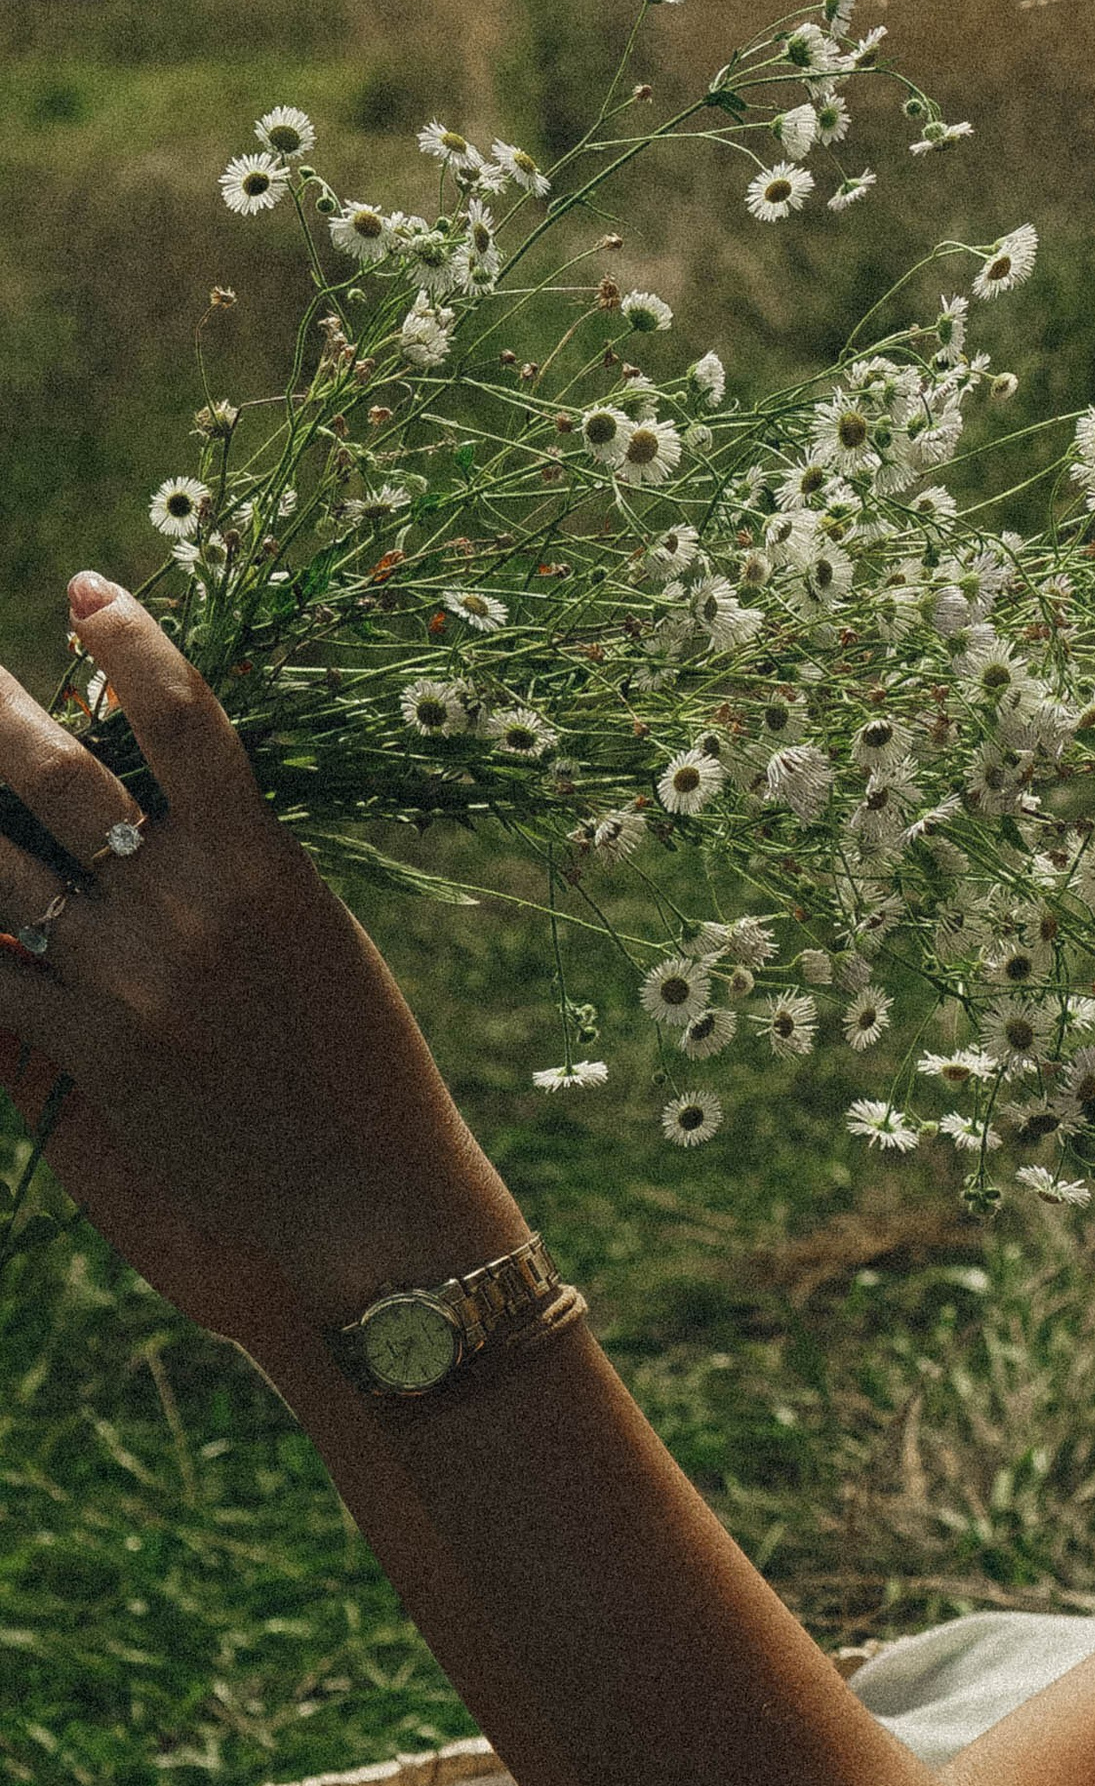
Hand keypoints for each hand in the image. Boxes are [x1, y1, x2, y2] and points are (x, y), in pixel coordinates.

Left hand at [0, 576, 525, 1322]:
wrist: (368, 1196)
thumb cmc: (360, 1066)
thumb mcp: (316, 943)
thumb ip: (240, 873)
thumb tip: (174, 809)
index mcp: (263, 866)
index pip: (188, 720)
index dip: (133, 643)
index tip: (92, 589)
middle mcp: (189, 908)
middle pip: (60, 775)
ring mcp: (132, 979)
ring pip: (1, 868)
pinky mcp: (92, 1052)